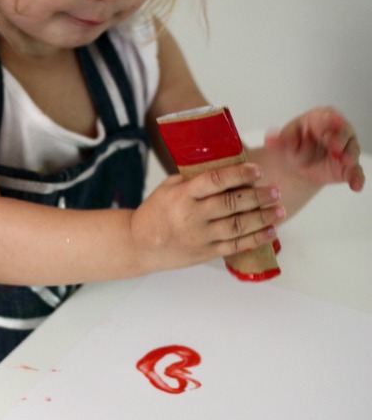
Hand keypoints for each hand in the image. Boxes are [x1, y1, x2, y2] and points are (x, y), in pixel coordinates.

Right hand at [131, 163, 284, 271]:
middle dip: (258, 196)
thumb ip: (194, 179)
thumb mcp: (169, 188)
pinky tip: (270, 231)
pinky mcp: (205, 252)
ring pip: (238, 226)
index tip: (257, 170)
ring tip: (279, 210)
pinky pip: (235, 245)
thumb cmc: (155, 212)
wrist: (139, 244)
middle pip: (232, 204)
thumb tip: (226, 167)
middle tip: (275, 190)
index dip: (239, 174)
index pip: (216, 180)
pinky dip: (256, 239)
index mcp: (183, 195)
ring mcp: (200, 236)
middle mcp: (193, 216)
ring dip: (263, 218)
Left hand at [264, 107, 364, 192]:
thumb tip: (269, 138)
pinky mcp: (348, 168)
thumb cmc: (293, 146)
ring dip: (350, 155)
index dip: (331, 119)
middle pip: (343, 132)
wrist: (297, 166)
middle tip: (334, 146)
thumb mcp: (284, 142)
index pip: (328, 116)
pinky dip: (357, 178)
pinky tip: (356, 186)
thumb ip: (278, 141)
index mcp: (321, 119)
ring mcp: (345, 149)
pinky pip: (355, 172)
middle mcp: (337, 132)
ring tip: (346, 161)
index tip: (332, 121)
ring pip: (352, 150)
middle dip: (340, 139)